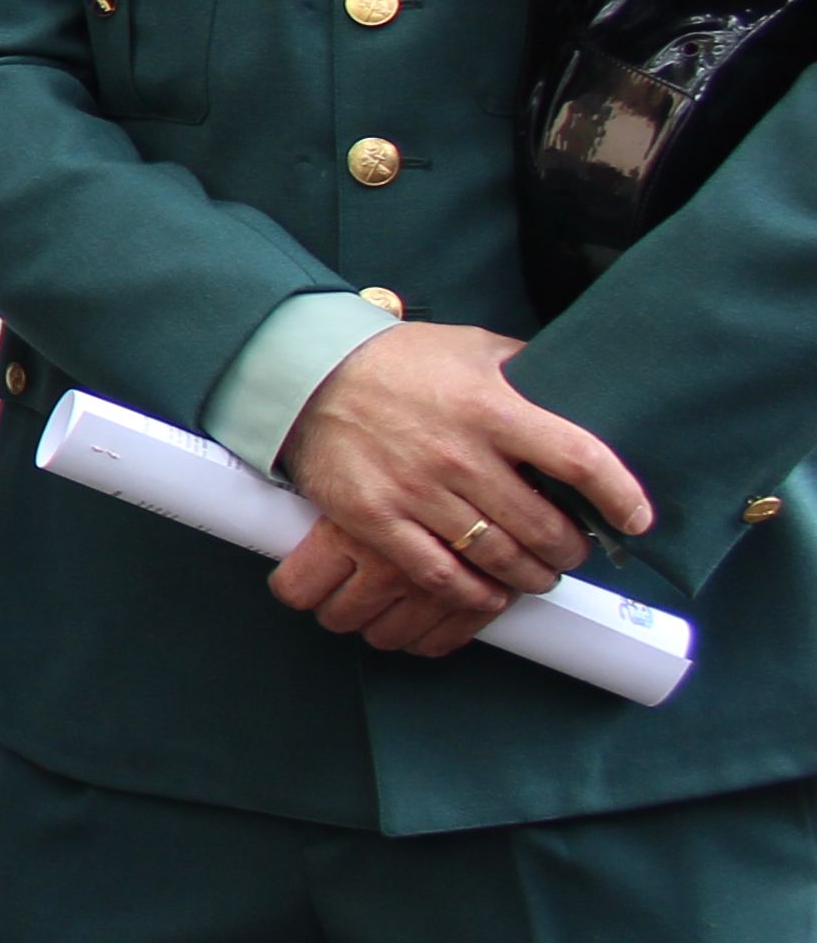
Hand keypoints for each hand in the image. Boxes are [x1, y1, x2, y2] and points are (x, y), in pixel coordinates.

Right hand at [269, 324, 651, 655]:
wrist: (307, 373)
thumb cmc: (400, 360)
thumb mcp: (472, 347)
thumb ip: (526, 370)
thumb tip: (579, 385)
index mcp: (493, 409)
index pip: (580, 460)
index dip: (619, 497)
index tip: (635, 520)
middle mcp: (460, 454)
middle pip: (543, 526)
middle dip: (570, 550)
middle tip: (573, 552)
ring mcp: (416, 491)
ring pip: (498, 557)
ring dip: (530, 576)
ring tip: (537, 574)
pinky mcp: (376, 519)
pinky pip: (440, 575)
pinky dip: (475, 595)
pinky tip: (490, 594)